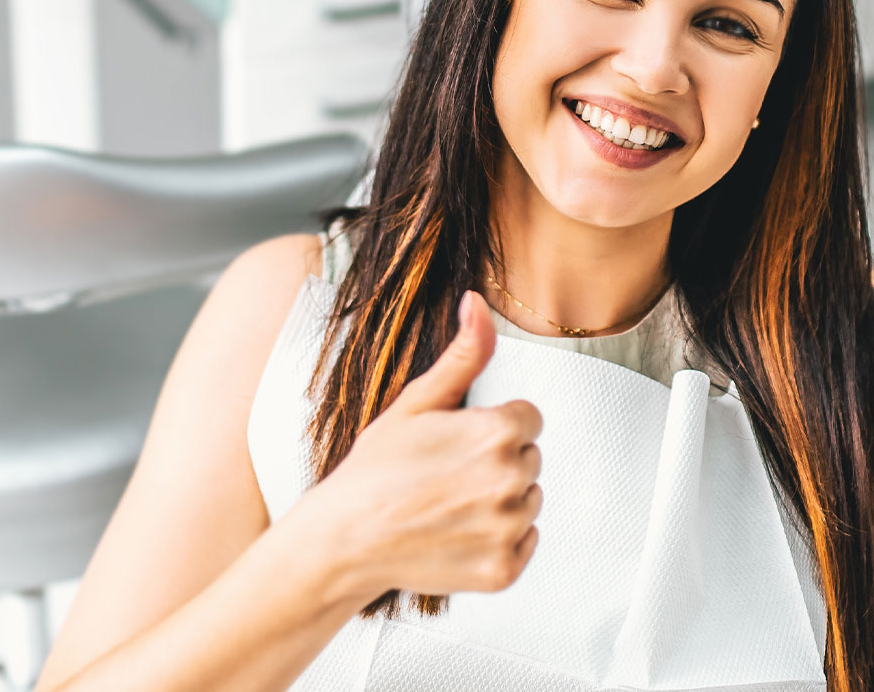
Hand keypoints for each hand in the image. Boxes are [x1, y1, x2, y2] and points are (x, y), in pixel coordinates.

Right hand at [299, 290, 542, 599]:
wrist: (343, 540)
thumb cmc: (374, 471)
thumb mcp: (416, 402)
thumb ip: (463, 355)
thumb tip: (477, 303)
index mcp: (497, 432)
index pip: (528, 419)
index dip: (490, 427)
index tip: (456, 443)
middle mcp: (510, 480)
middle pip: (530, 458)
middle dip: (496, 462)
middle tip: (446, 475)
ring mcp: (508, 529)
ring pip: (529, 501)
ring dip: (500, 503)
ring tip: (448, 505)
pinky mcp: (504, 570)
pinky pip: (526, 544)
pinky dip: (499, 542)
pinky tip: (458, 534)